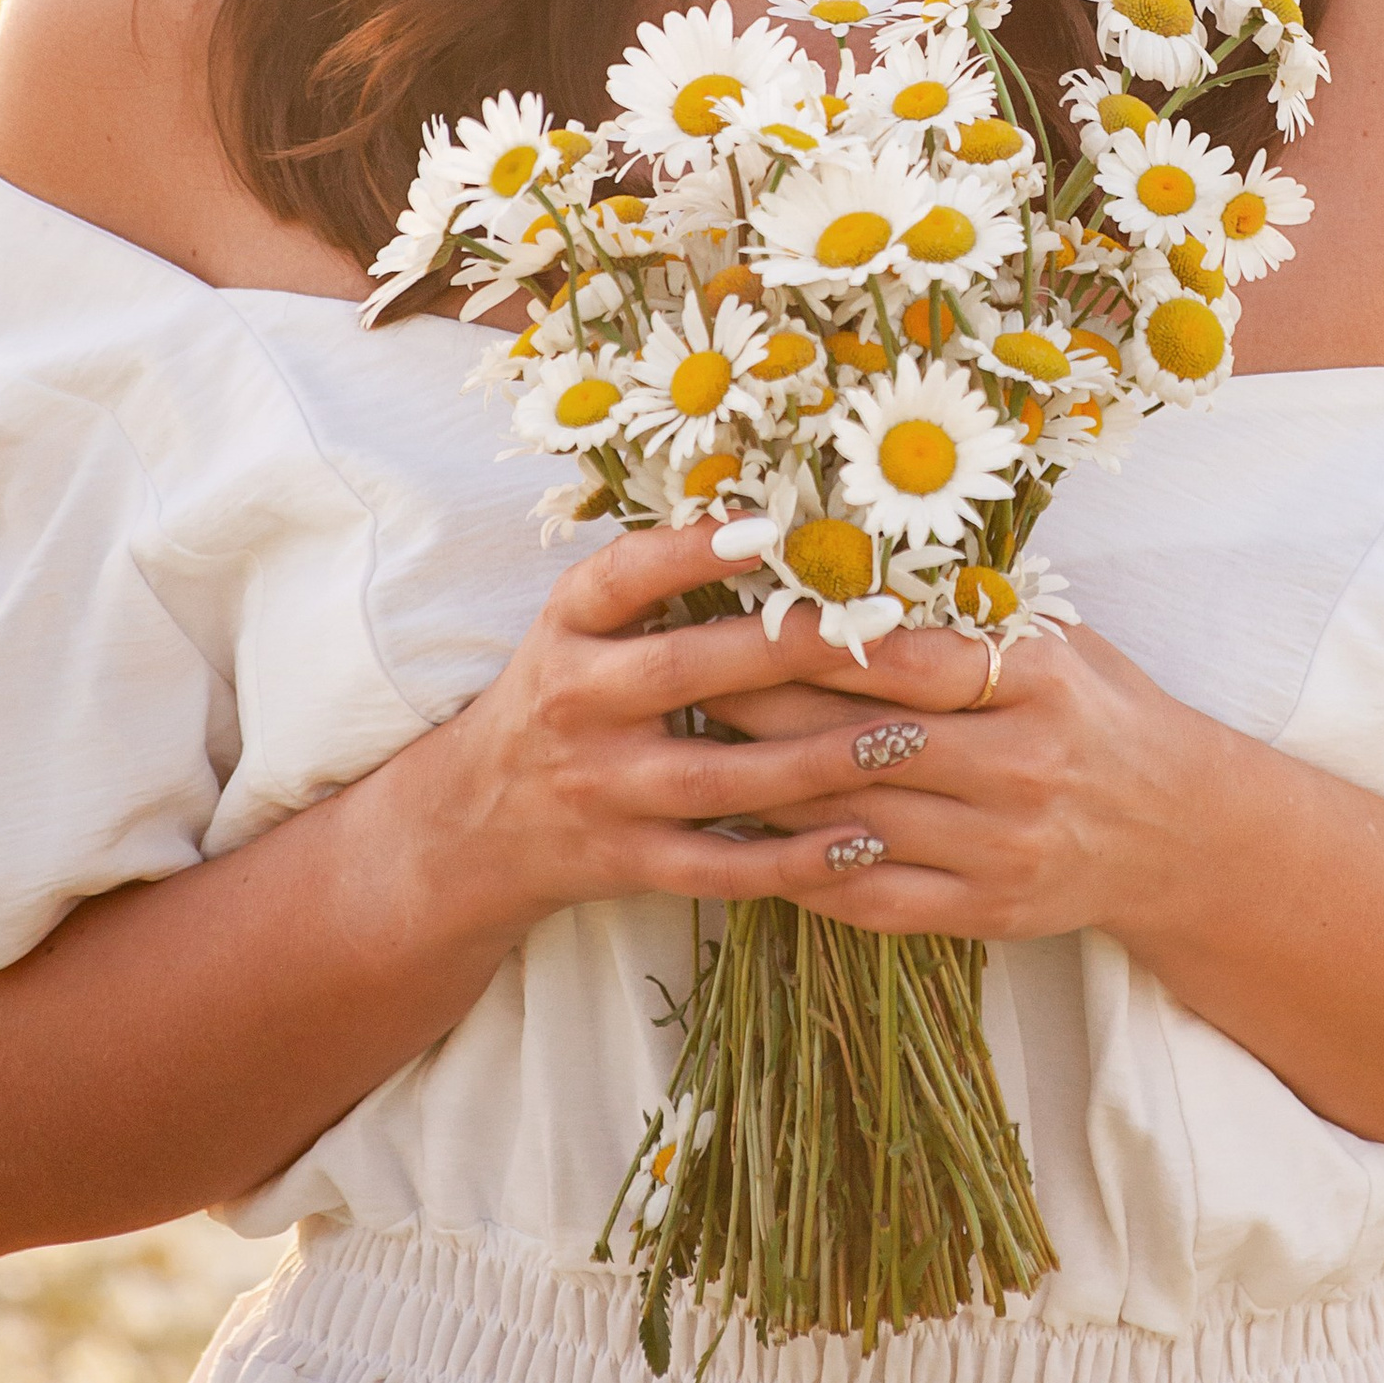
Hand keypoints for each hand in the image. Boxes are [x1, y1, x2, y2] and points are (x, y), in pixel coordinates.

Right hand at [395, 520, 1024, 945]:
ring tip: (907, 736)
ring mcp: (606, 791)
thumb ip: (652, 582)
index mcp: (568, 631)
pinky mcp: (631, 863)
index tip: (767, 523)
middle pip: (688, 671)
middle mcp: (579, 706)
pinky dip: (794, 861)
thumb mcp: (578, 628)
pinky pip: (722, 867)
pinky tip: (865, 839)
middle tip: (885, 624)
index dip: (689, 550)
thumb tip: (773, 515)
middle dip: (792, 649)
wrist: (476, 825)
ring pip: (720, 777)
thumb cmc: (560, 699)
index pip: (621, 578)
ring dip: (818, 759)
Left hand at [726, 617, 1225, 950]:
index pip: (904, 659)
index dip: (813, 641)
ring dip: (763, 792)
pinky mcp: (988, 913)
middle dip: (762, 710)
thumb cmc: (1100, 711)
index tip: (739, 617)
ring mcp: (1004, 848)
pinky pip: (874, 897)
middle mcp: (1023, 767)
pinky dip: (804, 872)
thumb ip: (967, 611)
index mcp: (1039, 682)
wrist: (1175, 831)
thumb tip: (850, 557)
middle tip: (684, 680)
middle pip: (861, 740)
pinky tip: (748, 845)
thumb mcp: (1058, 639)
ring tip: (693, 758)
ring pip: (853, 819)